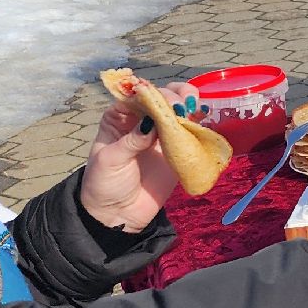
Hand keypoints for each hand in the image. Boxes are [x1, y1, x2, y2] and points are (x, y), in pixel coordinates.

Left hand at [81, 81, 196, 232]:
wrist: (118, 214)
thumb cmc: (104, 184)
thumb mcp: (111, 160)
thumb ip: (131, 140)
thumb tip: (151, 124)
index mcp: (119, 117)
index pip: (137, 96)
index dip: (151, 93)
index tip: (162, 100)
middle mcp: (141, 119)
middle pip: (161, 97)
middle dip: (173, 97)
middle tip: (181, 108)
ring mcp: (160, 134)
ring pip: (177, 109)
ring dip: (188, 103)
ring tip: (195, 108)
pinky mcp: (176, 149)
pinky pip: (190, 131)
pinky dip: (198, 123)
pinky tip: (203, 119)